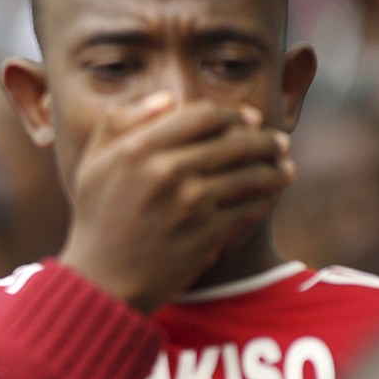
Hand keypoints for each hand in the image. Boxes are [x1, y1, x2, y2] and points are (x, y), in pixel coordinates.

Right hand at [59, 92, 293, 311]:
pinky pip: (249, 206)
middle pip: (236, 141)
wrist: (102, 280)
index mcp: (137, 147)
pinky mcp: (206, 231)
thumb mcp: (93, 163)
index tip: (248, 120)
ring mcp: (188, 201)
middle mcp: (165, 169)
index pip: (203, 115)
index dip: (233, 115)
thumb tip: (167, 98)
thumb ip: (119, 122)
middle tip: (278, 143)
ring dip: (275, 170)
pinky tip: (269, 197)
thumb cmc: (97, 218)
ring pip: (250, 173)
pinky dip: (264, 199)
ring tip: (285, 170)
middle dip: (265, 140)